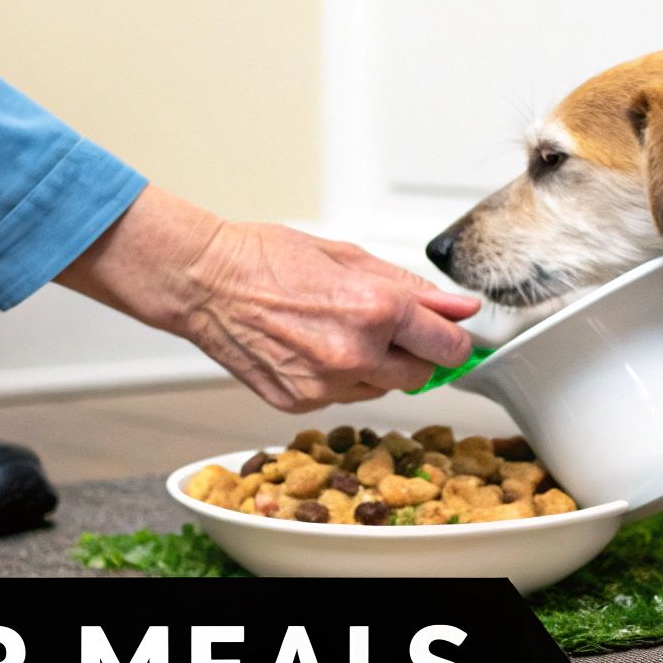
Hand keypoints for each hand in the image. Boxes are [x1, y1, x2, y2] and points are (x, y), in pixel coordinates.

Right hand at [57, 187, 479, 410]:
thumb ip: (411, 288)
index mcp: (374, 310)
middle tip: (383, 326)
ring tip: (333, 329)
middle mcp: (354, 355)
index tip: (449, 335)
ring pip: (380, 389)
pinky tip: (310, 347)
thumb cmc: (266, 258)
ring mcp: (325, 386)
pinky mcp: (299, 404)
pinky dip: (337, 378)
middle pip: (420, 376)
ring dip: (374, 367)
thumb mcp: (349, 258)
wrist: (203, 283)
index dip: (451, 340)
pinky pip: (341, 398)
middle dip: (413, 354)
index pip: (447, 346)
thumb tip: (460, 308)